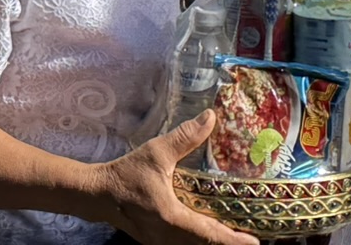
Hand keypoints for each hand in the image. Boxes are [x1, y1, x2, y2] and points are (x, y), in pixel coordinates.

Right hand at [89, 112, 257, 244]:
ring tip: (235, 236)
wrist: (96, 194)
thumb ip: (185, 137)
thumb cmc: (126, 174)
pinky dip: (198, 241)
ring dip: (212, 242)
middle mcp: (166, 236)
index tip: (254, 243)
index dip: (232, 240)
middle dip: (227, 243)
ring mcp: (159, 242)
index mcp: (171, 218)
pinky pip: (181, 244)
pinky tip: (207, 232)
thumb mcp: (157, 152)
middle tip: (252, 239)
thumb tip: (210, 117)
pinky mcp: (153, 240)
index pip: (208, 234)